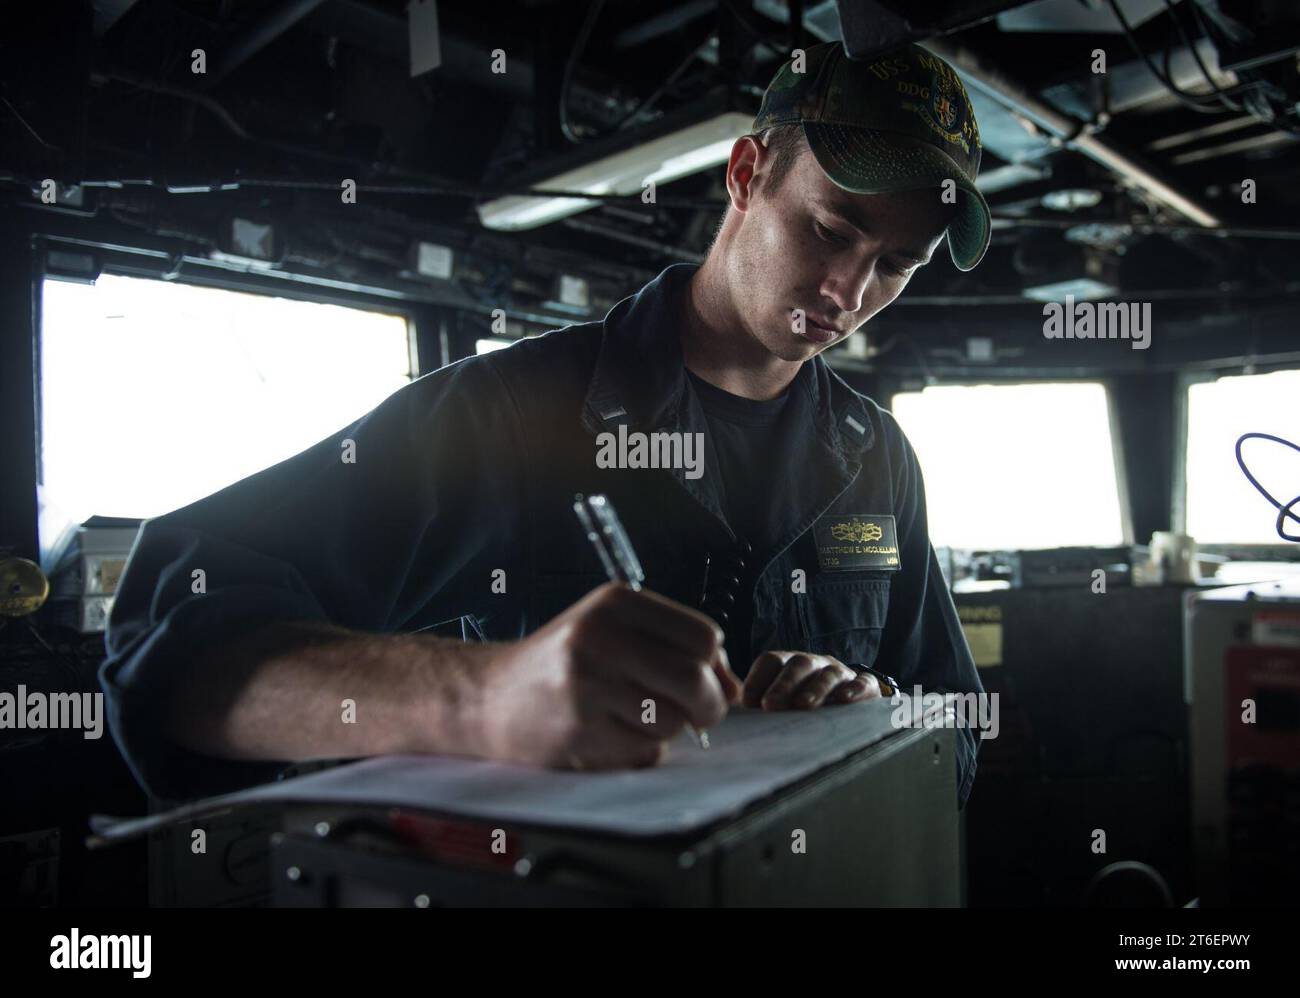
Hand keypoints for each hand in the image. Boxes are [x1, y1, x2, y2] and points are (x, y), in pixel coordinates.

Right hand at [481, 582, 741, 769]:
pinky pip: (645, 751)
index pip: (704, 636)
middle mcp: (600, 636)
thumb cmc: (561, 665)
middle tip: (696, 714)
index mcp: (615, 603)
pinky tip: (608, 735)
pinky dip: (638, 751)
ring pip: (672, 721)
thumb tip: (733, 686)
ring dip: (664, 730)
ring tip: (630, 718)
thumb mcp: (610, 631)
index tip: (703, 680)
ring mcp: (588, 684)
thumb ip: (670, 646)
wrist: (485, 696)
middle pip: (695, 679)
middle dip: (707, 706)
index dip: (715, 666)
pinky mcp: (579, 729)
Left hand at [742, 651, 879, 709]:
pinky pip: (863, 683)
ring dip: (816, 688)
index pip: (771, 662)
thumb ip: (757, 706)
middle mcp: (814, 665)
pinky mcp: (864, 686)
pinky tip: (846, 699)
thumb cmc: (802, 705)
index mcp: (788, 665)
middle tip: (771, 705)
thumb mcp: (780, 703)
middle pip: (798, 665)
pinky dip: (855, 689)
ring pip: (828, 674)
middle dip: (784, 684)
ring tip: (805, 705)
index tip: (748, 702)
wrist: (848, 704)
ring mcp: (840, 673)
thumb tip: (729, 714)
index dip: (758, 679)